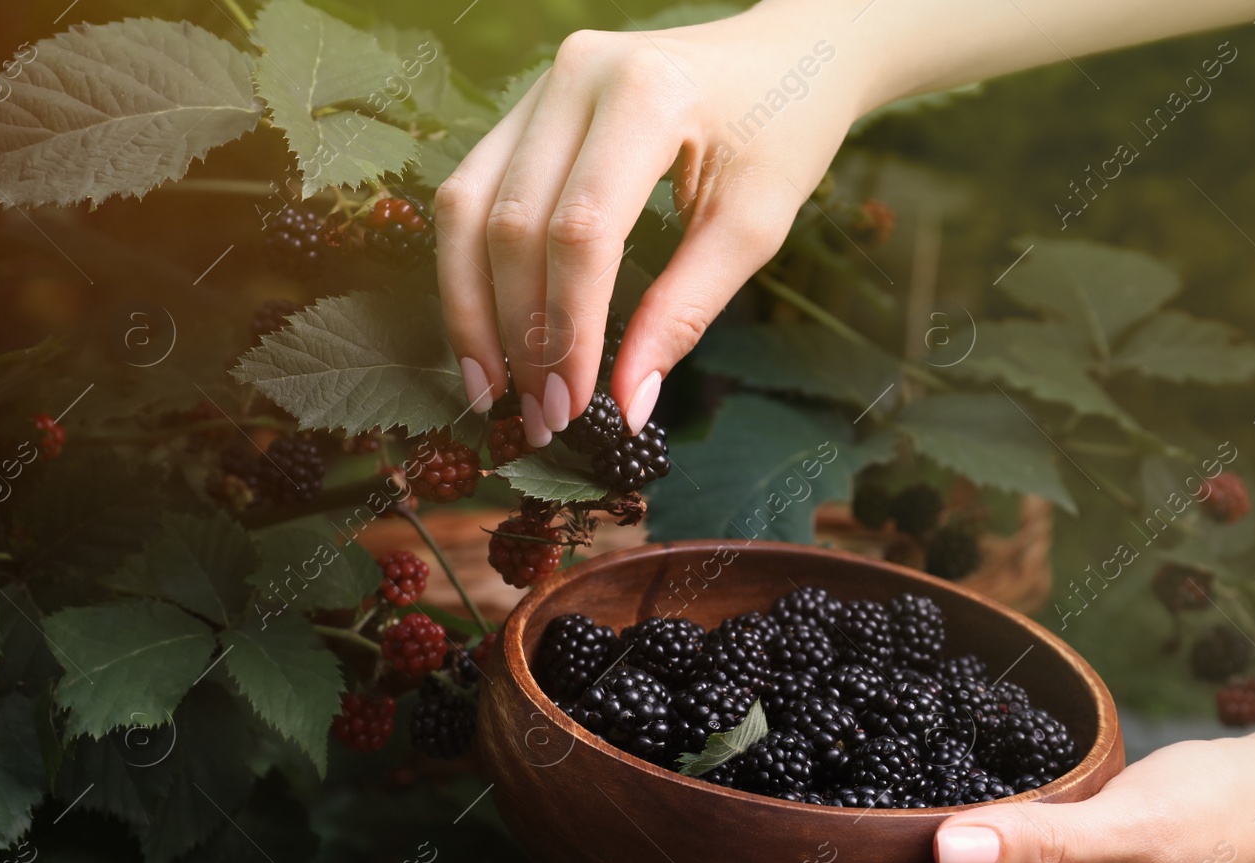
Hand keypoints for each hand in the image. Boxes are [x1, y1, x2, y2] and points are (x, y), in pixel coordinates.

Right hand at [434, 7, 868, 445]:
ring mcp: (542, 84)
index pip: (580, 231)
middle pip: (510, 223)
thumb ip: (685, 312)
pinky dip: (472, 267)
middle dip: (517, 333)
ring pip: (467, 206)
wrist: (787, 54)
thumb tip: (626, 406)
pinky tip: (488, 330)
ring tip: (492, 388)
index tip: (572, 407)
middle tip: (538, 416)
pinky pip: (473, 190)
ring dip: (471, 307)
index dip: (566, 329)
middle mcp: (576, 76)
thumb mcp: (753, 226)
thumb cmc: (783, 133)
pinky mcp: (527, 106)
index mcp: (646, 94)